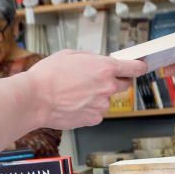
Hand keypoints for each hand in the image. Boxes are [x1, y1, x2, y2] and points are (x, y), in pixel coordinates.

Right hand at [25, 51, 146, 128]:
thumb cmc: (48, 76)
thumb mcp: (70, 54)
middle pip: (124, 85)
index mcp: (105, 68)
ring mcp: (102, 105)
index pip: (135, 68)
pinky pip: (96, 112)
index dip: (138, 67)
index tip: (140, 67)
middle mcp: (107, 87)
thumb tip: (99, 61)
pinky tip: (73, 103)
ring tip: (75, 93)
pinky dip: (88, 108)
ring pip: (106, 100)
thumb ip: (91, 58)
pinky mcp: (93, 119)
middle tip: (95, 80)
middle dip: (114, 81)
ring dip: (97, 96)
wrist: (34, 99)